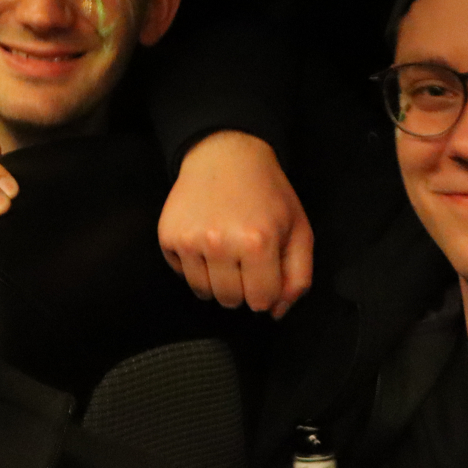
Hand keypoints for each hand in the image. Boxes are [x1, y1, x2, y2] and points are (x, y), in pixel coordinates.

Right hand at [159, 130, 312, 316]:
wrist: (224, 155)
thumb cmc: (266, 193)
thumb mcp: (299, 230)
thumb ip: (298, 277)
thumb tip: (275, 312)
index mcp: (258, 243)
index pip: (261, 302)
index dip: (266, 290)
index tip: (266, 270)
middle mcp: (220, 244)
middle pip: (230, 301)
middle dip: (241, 287)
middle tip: (245, 258)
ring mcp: (190, 241)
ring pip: (204, 292)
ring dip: (216, 280)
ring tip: (225, 251)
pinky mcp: (168, 237)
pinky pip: (182, 274)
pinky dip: (194, 266)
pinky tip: (205, 241)